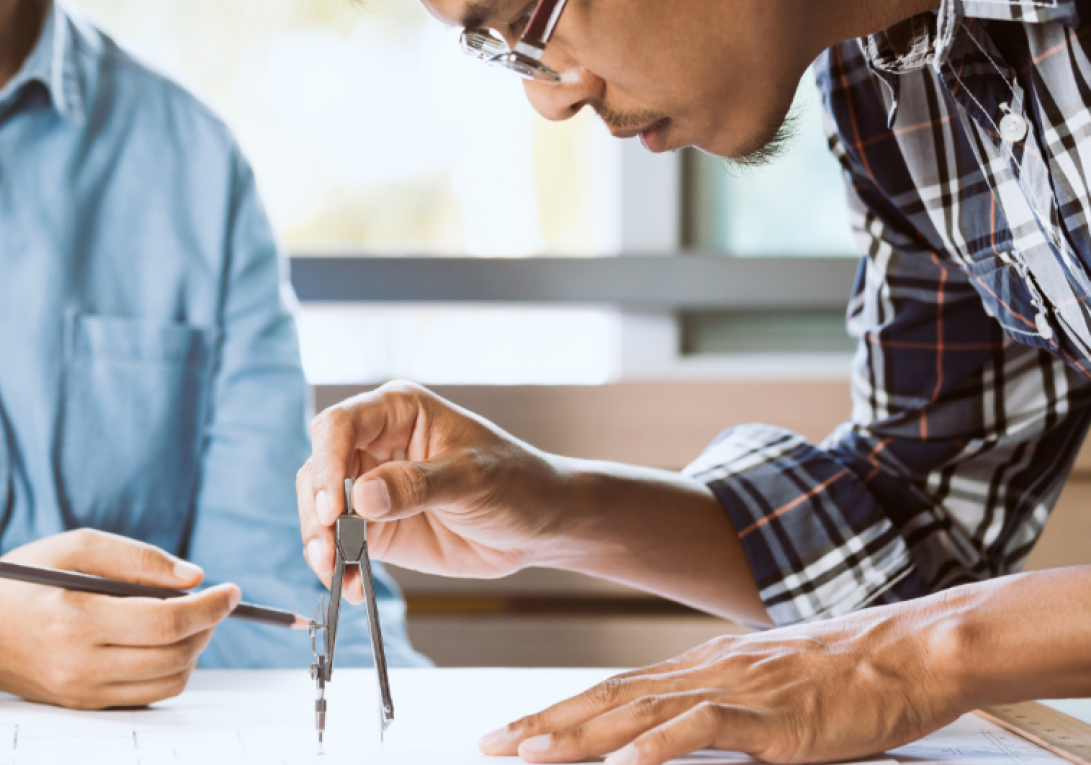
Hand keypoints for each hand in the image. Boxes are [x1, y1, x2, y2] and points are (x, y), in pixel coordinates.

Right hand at [0, 528, 238, 709]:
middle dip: (207, 625)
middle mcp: (80, 664)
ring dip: (193, 649)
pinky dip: (168, 670)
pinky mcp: (83, 706)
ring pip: (168, 682)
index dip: (210, 606)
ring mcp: (82, 692)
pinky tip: (162, 642)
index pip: (166, 621)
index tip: (232, 591)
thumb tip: (193, 577)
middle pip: (175, 655)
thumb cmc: (23, 578)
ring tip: (188, 619)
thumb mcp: (75, 545)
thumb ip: (138, 559)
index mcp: (76, 618)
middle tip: (213, 600)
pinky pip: (147, 696)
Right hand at [297, 381, 569, 601]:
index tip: (332, 507)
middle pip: (320, 469)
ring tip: (334, 571)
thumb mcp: (471, 478)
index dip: (327, 463)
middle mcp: (376, 445)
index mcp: (398, 412)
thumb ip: (416, 485)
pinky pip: (343, 544)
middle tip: (328, 548)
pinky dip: (339, 566)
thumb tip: (362, 496)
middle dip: (316, 510)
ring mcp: (372, 487)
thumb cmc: (516, 482)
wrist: (539, 526)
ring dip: (321, 541)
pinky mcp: (378, 527)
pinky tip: (349, 586)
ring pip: (321, 509)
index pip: (340, 427)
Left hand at [477, 597, 968, 764]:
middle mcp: (706, 671)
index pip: (613, 691)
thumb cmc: (847, 677)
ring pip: (643, 711)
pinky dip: (665, 743)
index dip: (558, 712)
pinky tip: (630, 758)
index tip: (513, 732)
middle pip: (610, 699)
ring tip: (535, 751)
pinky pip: (709, 727)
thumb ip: (716, 709)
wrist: (911, 652)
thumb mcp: (767, 689)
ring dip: (584, 733)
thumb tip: (669, 736)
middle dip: (548, 724)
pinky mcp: (774, 716)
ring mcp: (738, 690)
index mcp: (702, 667)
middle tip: (495, 743)